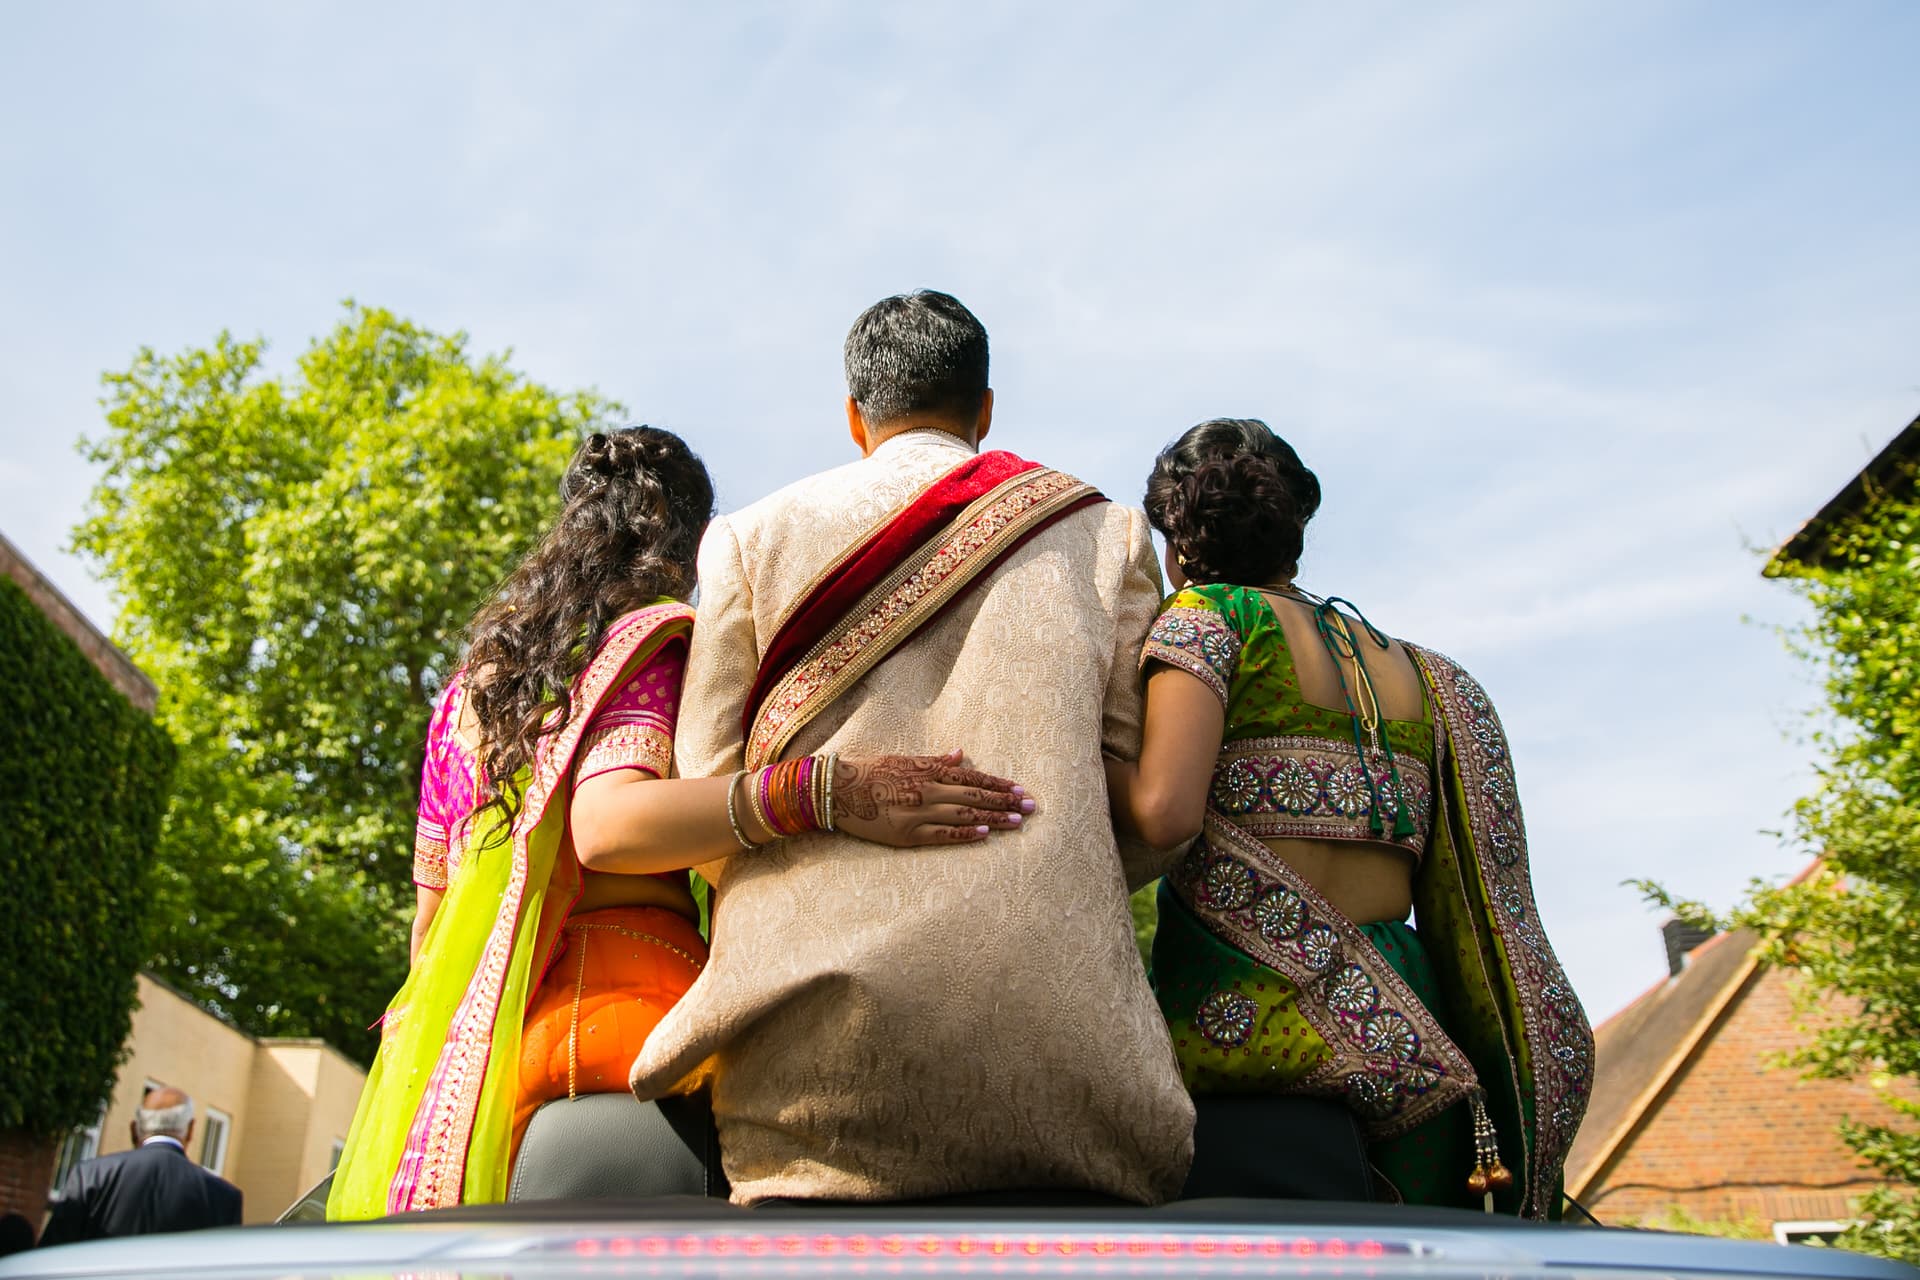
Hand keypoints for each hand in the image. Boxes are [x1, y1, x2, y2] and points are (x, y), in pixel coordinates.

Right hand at [832, 749, 1034, 847]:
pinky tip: (985, 834)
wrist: (837, 790)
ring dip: (993, 819)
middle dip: (1005, 802)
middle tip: (1031, 807)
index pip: (972, 778)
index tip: (1019, 789)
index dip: (998, 784)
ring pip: (964, 816)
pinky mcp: (907, 834)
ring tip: (1017, 822)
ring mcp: (918, 813)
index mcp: (927, 770)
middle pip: (974, 797)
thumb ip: (935, 760)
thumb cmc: (870, 772)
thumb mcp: (904, 759)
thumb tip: (962, 755)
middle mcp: (927, 790)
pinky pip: (942, 835)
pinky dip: (965, 834)